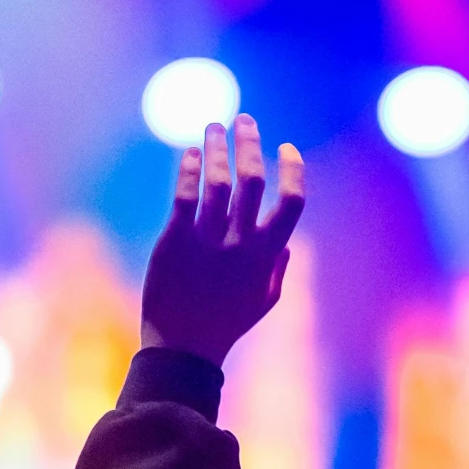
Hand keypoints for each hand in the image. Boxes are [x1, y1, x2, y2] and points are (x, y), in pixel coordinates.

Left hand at [141, 116, 305, 367]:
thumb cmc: (226, 325)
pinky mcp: (175, 239)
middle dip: (251, 143)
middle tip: (245, 120)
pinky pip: (185, 194)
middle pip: (252, 180)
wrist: (183, 348)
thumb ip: (278, 268)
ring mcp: (207, 240)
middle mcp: (240, 243)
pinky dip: (189, 168)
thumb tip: (287, 241)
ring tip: (214, 126)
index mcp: (266, 256)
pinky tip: (191, 152)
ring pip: (218, 180)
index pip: (291, 203)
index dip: (293, 171)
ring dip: (218, 146)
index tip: (286, 148)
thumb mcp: (263, 302)